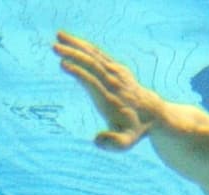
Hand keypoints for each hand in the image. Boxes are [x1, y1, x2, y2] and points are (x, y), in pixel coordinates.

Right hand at [53, 31, 158, 150]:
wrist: (153, 113)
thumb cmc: (135, 129)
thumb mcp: (126, 142)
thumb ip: (114, 144)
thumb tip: (97, 140)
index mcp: (111, 99)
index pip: (94, 83)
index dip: (80, 73)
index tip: (64, 64)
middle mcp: (114, 83)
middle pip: (93, 65)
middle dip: (74, 55)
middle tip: (55, 47)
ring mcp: (116, 73)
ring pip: (95, 56)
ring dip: (76, 45)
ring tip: (58, 35)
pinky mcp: (116, 67)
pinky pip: (99, 54)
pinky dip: (84, 45)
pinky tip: (69, 38)